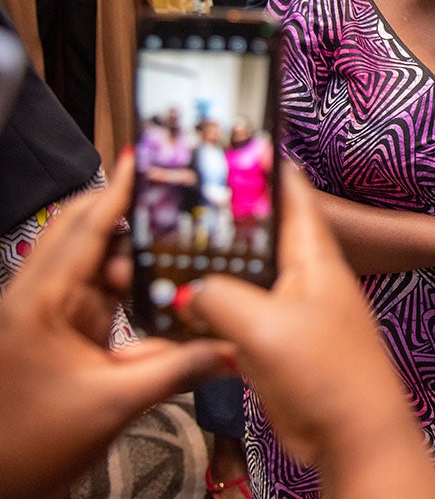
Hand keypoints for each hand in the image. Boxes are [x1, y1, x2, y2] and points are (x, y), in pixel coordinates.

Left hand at [0, 156, 229, 498]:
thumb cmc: (30, 446)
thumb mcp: (114, 404)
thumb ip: (178, 368)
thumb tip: (230, 347)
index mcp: (39, 304)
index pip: (83, 229)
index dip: (115, 192)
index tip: (142, 162)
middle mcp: (37, 299)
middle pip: (82, 233)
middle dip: (125, 213)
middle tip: (171, 198)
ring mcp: (45, 315)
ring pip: (92, 262)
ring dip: (132, 253)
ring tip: (175, 242)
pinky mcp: (55, 334)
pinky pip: (96, 292)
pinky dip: (127, 284)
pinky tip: (158, 286)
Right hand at [183, 168, 434, 496]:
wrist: (355, 434)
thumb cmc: (330, 375)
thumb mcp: (265, 328)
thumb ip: (221, 299)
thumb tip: (187, 290)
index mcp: (313, 257)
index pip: (291, 194)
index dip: (264, 168)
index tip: (233, 145)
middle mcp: (305, 277)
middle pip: (263, 233)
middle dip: (227, 219)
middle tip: (185, 203)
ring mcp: (294, 310)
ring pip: (248, 277)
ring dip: (217, 269)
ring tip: (174, 252)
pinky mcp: (282, 343)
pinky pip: (243, 317)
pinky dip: (215, 312)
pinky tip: (185, 311)